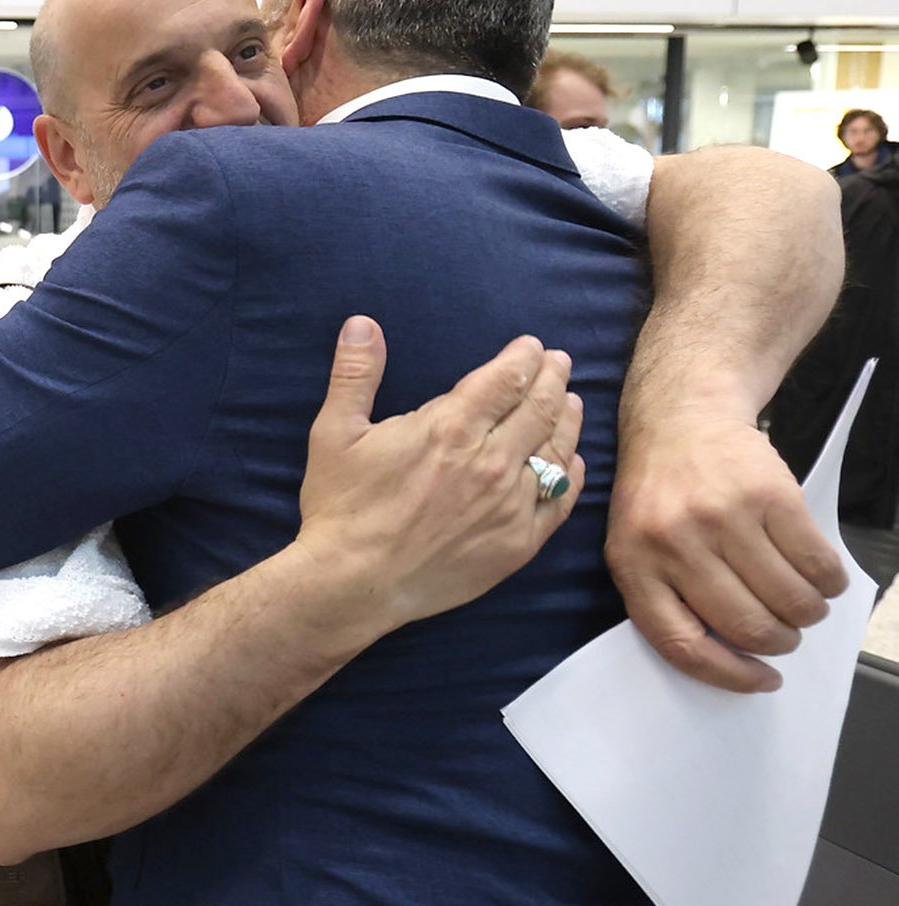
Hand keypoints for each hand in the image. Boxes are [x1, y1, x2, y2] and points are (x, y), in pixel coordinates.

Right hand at [296, 317, 582, 630]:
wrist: (353, 582)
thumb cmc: (342, 507)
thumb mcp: (334, 433)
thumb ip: (355, 374)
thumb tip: (362, 322)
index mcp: (451, 428)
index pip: (506, 378)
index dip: (524, 357)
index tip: (533, 346)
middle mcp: (491, 461)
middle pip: (539, 407)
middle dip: (553, 378)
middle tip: (560, 363)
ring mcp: (509, 505)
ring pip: (555, 451)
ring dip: (566, 420)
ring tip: (570, 402)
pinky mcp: (517, 544)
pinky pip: (558, 503)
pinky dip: (569, 477)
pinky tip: (571, 463)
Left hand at [607, 410, 846, 692]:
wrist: (680, 419)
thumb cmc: (660, 494)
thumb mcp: (634, 544)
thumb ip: (664, 595)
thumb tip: (726, 657)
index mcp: (633, 564)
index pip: (681, 643)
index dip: (728, 674)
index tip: (762, 680)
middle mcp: (674, 542)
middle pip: (744, 625)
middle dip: (778, 642)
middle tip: (786, 635)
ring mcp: (723, 517)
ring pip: (787, 597)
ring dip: (807, 614)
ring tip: (804, 606)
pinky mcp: (769, 495)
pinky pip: (815, 560)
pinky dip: (828, 581)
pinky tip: (821, 577)